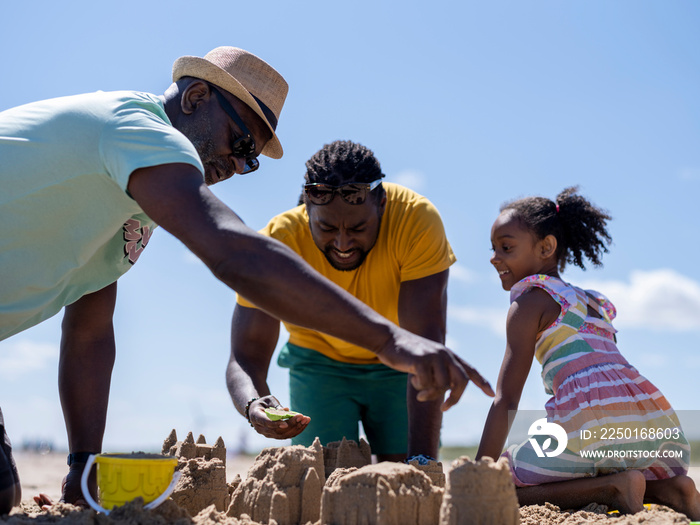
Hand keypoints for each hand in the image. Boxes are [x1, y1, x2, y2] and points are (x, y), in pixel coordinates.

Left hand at [33, 464, 90, 508]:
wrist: (82, 468)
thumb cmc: (79, 479)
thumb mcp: (70, 492)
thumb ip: (61, 503)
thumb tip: (47, 510)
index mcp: (85, 508)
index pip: (68, 514)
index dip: (56, 512)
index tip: (44, 507)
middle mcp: (79, 509)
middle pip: (61, 512)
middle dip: (48, 506)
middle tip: (40, 502)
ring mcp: (72, 505)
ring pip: (56, 508)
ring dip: (45, 502)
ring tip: (36, 497)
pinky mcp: (66, 502)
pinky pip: (55, 503)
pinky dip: (47, 500)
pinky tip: (38, 496)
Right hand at [248, 396, 310, 439]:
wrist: (257, 410)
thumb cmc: (263, 402)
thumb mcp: (269, 400)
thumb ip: (276, 406)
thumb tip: (287, 411)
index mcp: (256, 417)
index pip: (266, 423)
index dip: (276, 424)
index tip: (286, 423)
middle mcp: (261, 428)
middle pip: (277, 430)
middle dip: (291, 424)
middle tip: (302, 416)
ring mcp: (268, 434)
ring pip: (283, 434)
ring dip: (297, 428)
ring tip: (306, 419)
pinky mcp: (275, 435)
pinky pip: (287, 435)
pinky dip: (297, 430)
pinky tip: (305, 423)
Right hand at [376, 329, 493, 409]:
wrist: (389, 339)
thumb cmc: (407, 353)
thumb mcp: (427, 361)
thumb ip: (439, 373)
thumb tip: (447, 393)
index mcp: (449, 355)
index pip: (470, 370)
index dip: (482, 382)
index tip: (491, 395)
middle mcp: (445, 354)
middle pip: (461, 381)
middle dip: (455, 398)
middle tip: (445, 408)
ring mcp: (434, 356)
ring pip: (442, 386)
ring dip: (431, 395)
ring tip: (420, 394)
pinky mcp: (421, 360)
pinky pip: (426, 384)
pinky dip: (420, 387)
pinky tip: (413, 379)